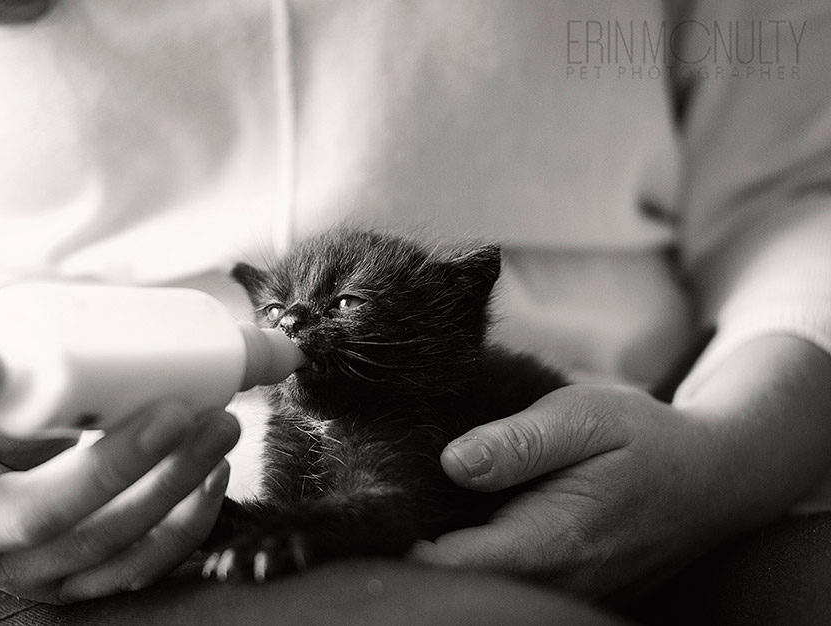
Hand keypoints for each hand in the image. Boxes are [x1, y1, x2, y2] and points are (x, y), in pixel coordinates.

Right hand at [0, 350, 239, 602]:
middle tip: (177, 411)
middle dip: (120, 464)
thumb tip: (92, 316)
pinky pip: (137, 568)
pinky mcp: (73, 585)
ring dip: (172, 489)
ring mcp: (21, 570)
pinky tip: (213, 473)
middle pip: (40, 513)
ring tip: (216, 430)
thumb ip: (12, 356)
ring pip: (101, 545)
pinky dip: (186, 523)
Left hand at [411, 384, 729, 598]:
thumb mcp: (583, 418)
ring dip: (450, 554)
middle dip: (420, 547)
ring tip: (432, 503)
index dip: (406, 539)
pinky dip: (482, 557)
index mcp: (552, 542)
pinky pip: (510, 583)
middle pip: (459, 583)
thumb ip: (518, 443)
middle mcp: (557, 582)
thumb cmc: (645, 440)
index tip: (390, 500)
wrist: (716, 477)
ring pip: (483, 586)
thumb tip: (452, 463)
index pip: (450, 568)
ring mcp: (567, 594)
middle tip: (403, 495)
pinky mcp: (571, 590)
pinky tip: (472, 519)